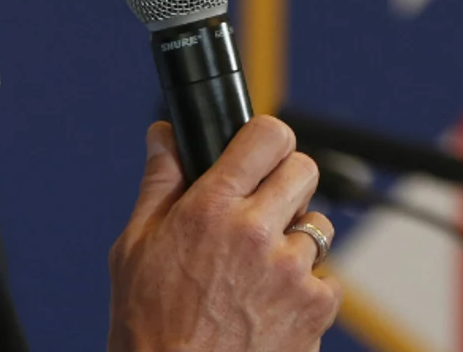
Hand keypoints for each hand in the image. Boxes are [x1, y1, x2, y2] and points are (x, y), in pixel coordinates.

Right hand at [108, 117, 341, 351]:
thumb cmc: (149, 328)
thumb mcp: (135, 250)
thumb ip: (160, 184)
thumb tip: (165, 136)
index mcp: (210, 208)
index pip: (267, 136)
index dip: (266, 138)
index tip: (262, 151)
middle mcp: (256, 232)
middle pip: (304, 170)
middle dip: (287, 184)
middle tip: (264, 211)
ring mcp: (291, 270)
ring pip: (319, 226)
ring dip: (297, 242)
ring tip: (261, 272)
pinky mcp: (315, 307)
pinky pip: (328, 280)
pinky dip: (307, 291)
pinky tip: (273, 306)